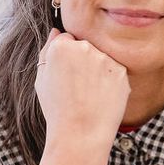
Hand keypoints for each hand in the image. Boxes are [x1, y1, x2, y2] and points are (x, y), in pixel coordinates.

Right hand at [34, 30, 130, 164]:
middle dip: (82, 60)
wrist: (81, 133)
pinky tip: (100, 98)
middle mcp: (85, 47)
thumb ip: (47, 51)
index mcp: (61, 46)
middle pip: (85, 46)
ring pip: (101, 58)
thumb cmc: (57, 109)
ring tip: (88, 95)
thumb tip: (56, 31)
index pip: (66, 39)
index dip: (64, 57)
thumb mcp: (41, 80)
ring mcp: (106, 59)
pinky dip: (109, 82)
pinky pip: (115, 71)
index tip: (65, 74)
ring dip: (97, 70)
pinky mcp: (122, 71)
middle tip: (77, 86)